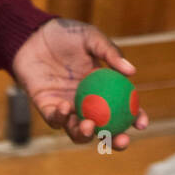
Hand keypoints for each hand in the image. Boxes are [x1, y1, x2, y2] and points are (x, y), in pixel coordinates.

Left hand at [11, 18, 148, 148]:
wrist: (33, 34)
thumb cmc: (66, 33)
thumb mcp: (91, 38)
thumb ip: (110, 53)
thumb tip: (132, 72)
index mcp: (103, 88)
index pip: (123, 109)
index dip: (135, 119)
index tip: (141, 124)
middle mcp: (87, 103)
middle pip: (104, 130)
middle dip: (114, 141)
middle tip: (122, 140)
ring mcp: (67, 107)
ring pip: (78, 132)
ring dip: (86, 134)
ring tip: (90, 126)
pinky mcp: (46, 107)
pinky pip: (55, 120)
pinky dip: (61, 118)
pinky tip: (65, 106)